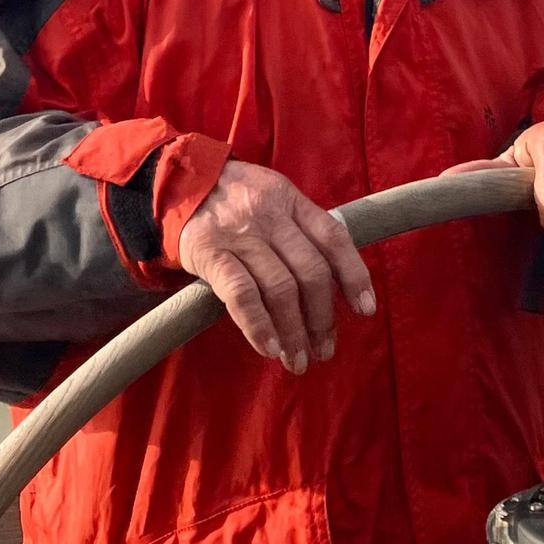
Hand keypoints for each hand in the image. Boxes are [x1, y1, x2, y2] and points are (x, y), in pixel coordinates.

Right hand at [178, 159, 375, 372]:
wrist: (177, 183)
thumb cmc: (233, 199)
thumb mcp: (272, 197)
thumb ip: (300, 228)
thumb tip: (336, 276)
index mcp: (290, 200)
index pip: (333, 237)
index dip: (354, 274)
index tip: (366, 309)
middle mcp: (270, 217)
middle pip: (310, 271)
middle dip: (322, 317)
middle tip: (324, 350)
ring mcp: (241, 235)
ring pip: (280, 288)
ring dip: (294, 331)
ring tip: (297, 360)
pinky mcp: (211, 252)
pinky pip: (241, 294)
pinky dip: (258, 325)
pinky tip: (269, 347)